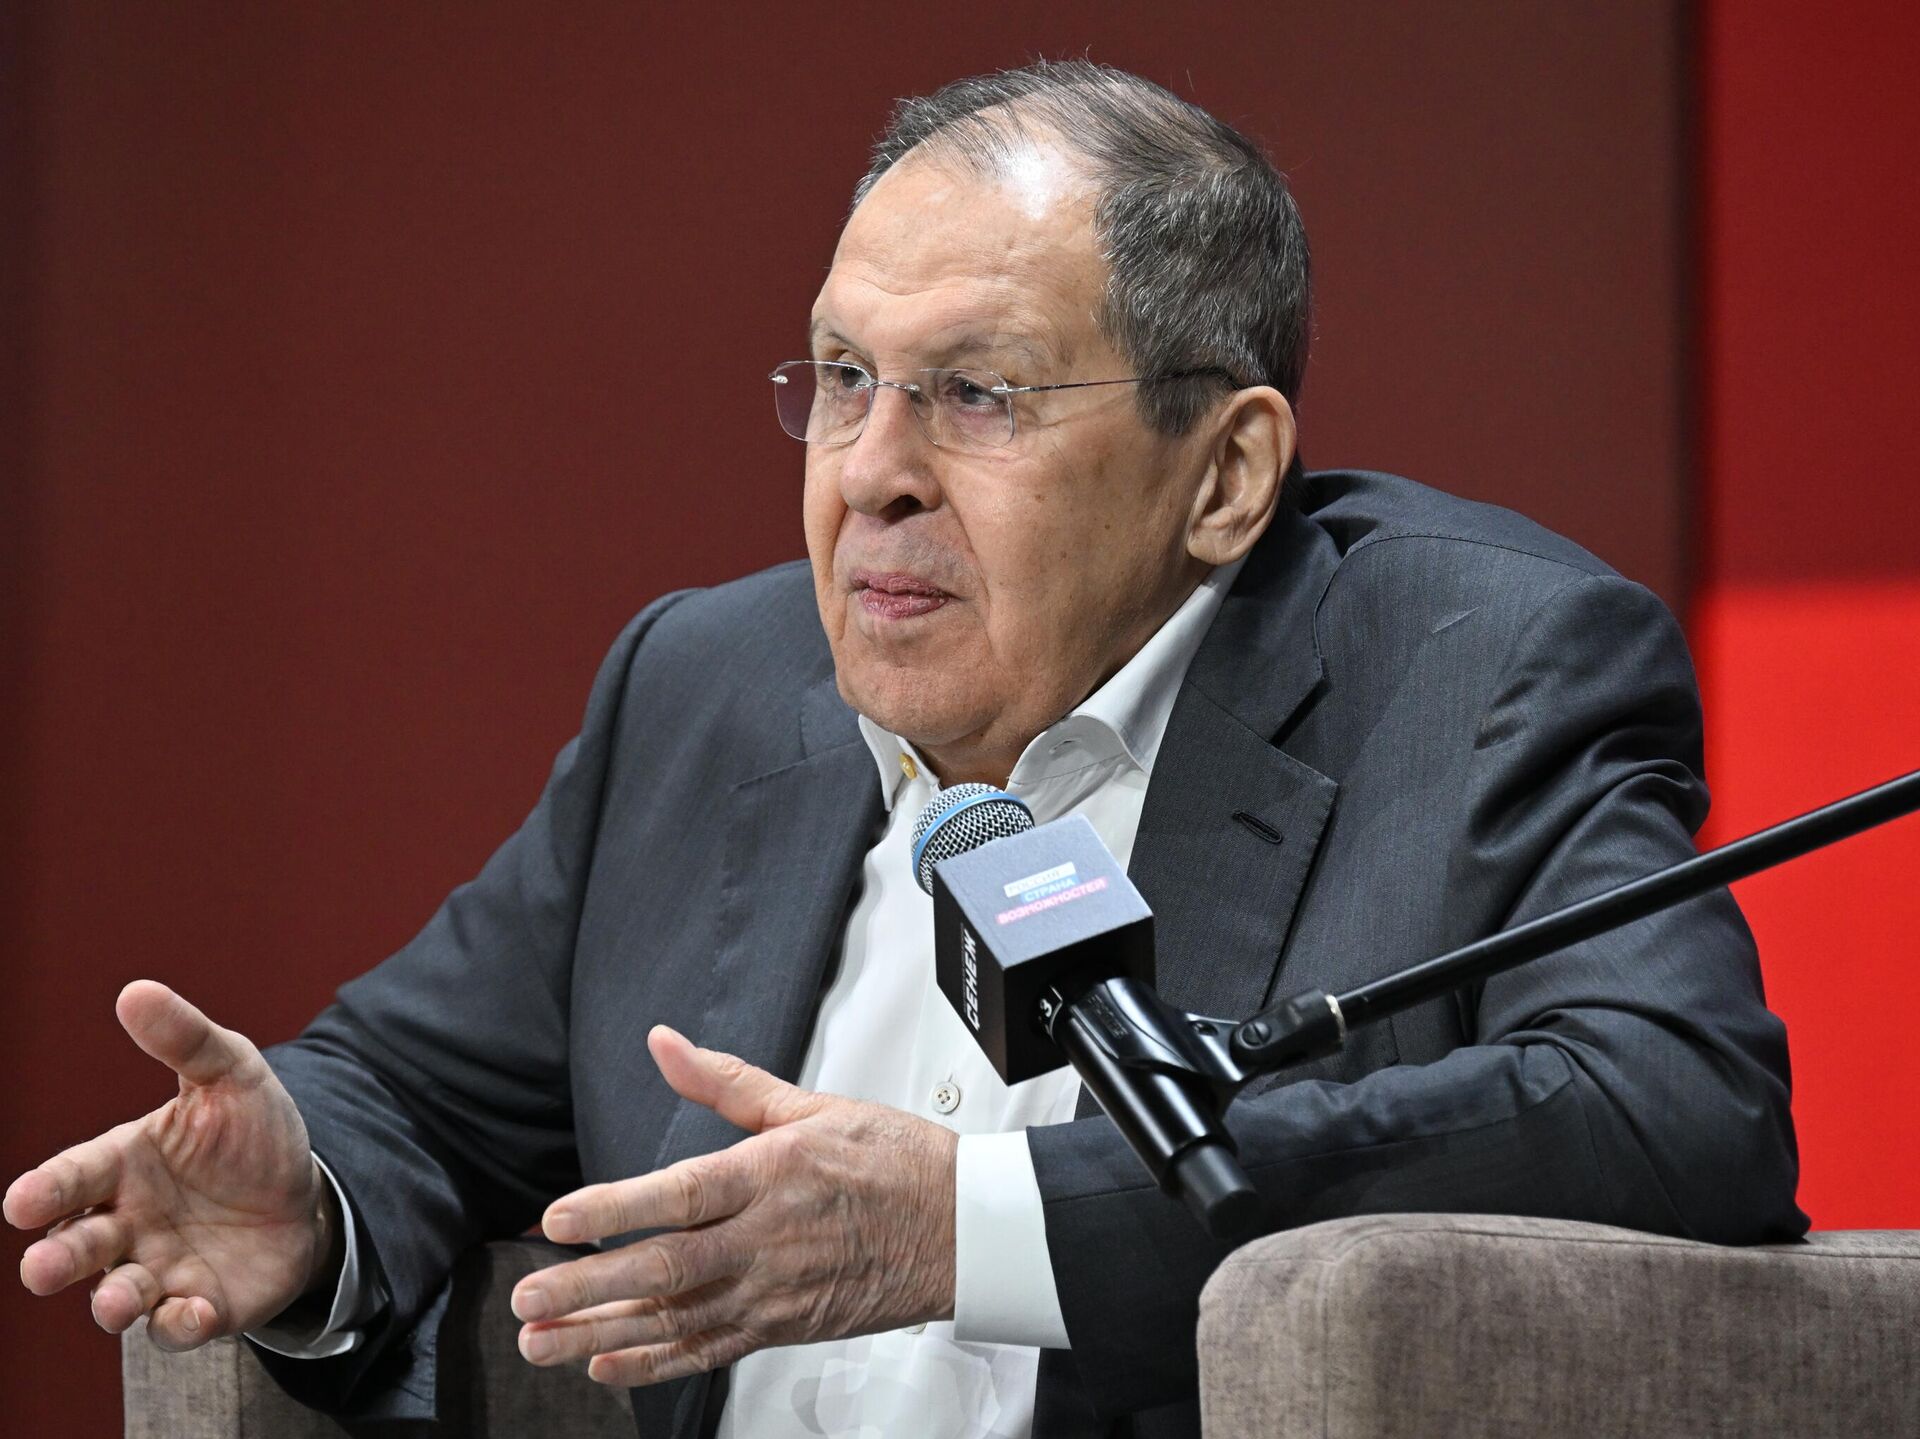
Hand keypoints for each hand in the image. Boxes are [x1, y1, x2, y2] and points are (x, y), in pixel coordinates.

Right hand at [5, 981, 337, 1348]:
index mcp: (124, 1164)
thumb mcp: (231, 1074)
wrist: (309, 1192)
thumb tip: (134, 991)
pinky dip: (180, 1324)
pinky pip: (177, 1326)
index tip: (22, 1203)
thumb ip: (185, 1040)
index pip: (73, 1177)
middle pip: (77, 1245)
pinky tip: (194, 1311)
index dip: (45, 1190)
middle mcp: (128, 1223)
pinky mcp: (199, 1306)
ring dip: (112, 1302)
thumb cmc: (250, 1133)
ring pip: (116, 1296)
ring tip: (117, 1301)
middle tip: (43, 1267)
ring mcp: (159, 1269)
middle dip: (57, 1258)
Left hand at [511, 1026, 958, 1385]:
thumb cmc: (894, 1162)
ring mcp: (773, 1290)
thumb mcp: (810, 1105)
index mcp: (772, 1175)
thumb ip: (725, 1082)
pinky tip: (609, 1364)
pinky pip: (709, 1351)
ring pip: (676, 1319)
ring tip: (542, 1342)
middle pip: (666, 1268)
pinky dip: (656, 1364)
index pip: (682, 1195)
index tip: (560, 1221)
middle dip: (588, 1287)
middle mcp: (767, 1239)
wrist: (963, 1229)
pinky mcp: (782, 1326)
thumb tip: (664, 1044)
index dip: (618, 1210)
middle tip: (528, 1298)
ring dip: (603, 1333)